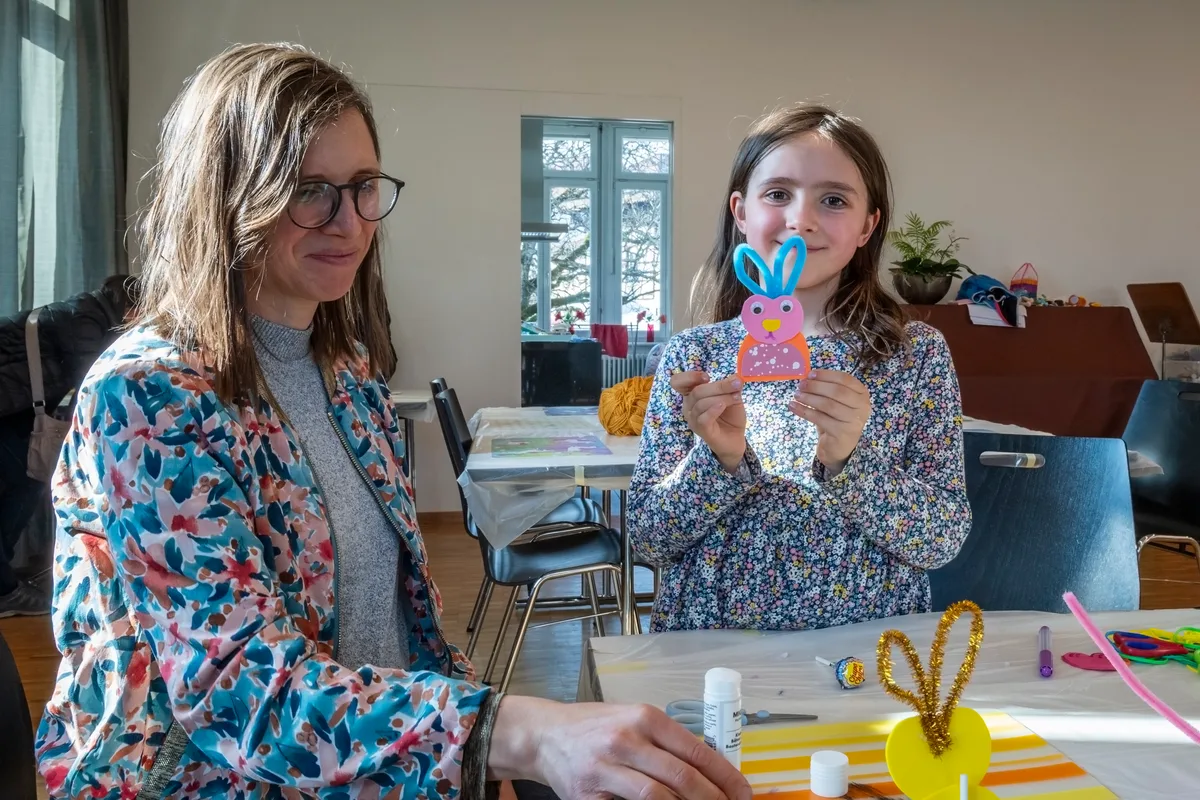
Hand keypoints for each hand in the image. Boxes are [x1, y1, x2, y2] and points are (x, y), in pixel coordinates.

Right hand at [488, 696, 752, 799]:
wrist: (543, 734)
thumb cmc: (595, 727)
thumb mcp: (633, 720)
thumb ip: (667, 742)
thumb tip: (712, 770)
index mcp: (645, 718)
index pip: (697, 751)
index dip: (726, 778)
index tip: (745, 795)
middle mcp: (627, 740)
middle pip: (682, 778)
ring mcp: (606, 768)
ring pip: (657, 798)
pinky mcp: (588, 794)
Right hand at [670, 370, 746, 471]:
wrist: (735, 438)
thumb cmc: (730, 416)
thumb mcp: (732, 396)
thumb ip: (731, 386)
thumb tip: (735, 377)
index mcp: (692, 395)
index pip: (677, 382)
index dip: (689, 377)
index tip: (707, 377)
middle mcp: (689, 406)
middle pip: (696, 391)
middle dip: (719, 386)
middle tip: (737, 384)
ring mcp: (693, 419)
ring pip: (701, 404)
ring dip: (722, 397)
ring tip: (737, 398)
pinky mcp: (701, 430)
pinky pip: (703, 419)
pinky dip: (713, 410)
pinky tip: (722, 406)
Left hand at [789, 369, 870, 470]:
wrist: (838, 447)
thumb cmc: (835, 419)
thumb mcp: (835, 401)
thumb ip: (826, 388)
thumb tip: (808, 377)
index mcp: (862, 394)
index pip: (845, 379)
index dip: (826, 375)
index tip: (810, 374)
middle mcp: (862, 407)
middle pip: (837, 391)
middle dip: (816, 386)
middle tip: (801, 385)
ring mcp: (853, 421)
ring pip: (827, 404)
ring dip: (809, 398)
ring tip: (796, 395)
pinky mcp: (842, 432)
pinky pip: (819, 418)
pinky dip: (804, 411)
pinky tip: (793, 407)